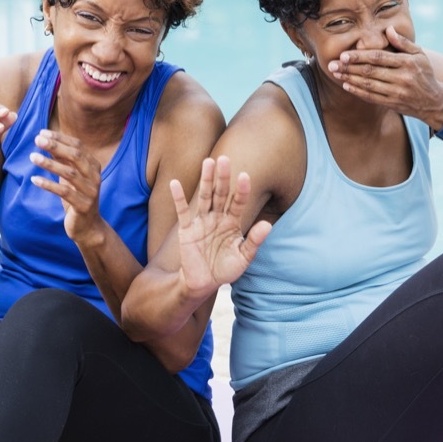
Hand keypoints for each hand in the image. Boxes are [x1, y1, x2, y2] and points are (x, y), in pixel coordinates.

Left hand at [29, 130, 109, 243]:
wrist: (87, 226)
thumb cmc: (77, 197)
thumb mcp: (70, 176)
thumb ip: (63, 160)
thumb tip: (46, 141)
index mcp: (93, 165)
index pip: (78, 146)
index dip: (60, 138)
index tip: (42, 133)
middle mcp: (95, 176)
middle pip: (76, 156)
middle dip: (56, 146)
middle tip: (37, 140)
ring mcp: (91, 191)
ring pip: (70, 173)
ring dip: (49, 164)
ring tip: (32, 157)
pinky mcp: (83, 205)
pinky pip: (65, 192)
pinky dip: (48, 185)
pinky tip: (34, 180)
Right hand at [173, 156, 270, 297]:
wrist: (203, 283)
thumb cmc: (225, 269)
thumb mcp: (243, 257)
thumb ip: (254, 241)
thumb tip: (267, 225)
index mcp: (233, 222)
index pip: (238, 202)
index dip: (241, 190)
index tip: (245, 176)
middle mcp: (217, 217)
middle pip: (221, 193)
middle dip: (223, 177)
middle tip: (224, 158)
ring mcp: (202, 221)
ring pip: (204, 197)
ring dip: (206, 180)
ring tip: (208, 162)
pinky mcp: (187, 230)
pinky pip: (182, 211)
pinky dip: (178, 198)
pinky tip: (175, 183)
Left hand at [328, 26, 442, 126]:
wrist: (434, 101)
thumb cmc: (424, 73)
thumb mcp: (419, 54)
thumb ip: (403, 42)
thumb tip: (388, 29)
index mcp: (407, 62)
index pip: (378, 57)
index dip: (359, 56)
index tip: (343, 55)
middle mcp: (402, 78)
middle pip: (370, 71)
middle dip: (349, 68)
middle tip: (332, 65)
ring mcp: (397, 92)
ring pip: (369, 85)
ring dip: (350, 79)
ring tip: (335, 74)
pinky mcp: (393, 104)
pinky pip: (371, 97)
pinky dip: (357, 91)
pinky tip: (346, 85)